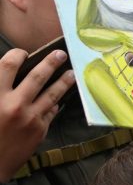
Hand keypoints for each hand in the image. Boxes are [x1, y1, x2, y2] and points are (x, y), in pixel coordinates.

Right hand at [0, 49, 74, 181]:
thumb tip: (7, 73)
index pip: (9, 65)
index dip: (17, 55)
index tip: (23, 53)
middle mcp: (14, 104)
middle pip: (37, 76)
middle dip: (51, 62)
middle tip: (61, 54)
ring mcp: (30, 118)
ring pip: (52, 94)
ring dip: (64, 81)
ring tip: (72, 73)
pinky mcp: (40, 131)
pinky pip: (51, 112)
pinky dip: (54, 104)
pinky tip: (59, 99)